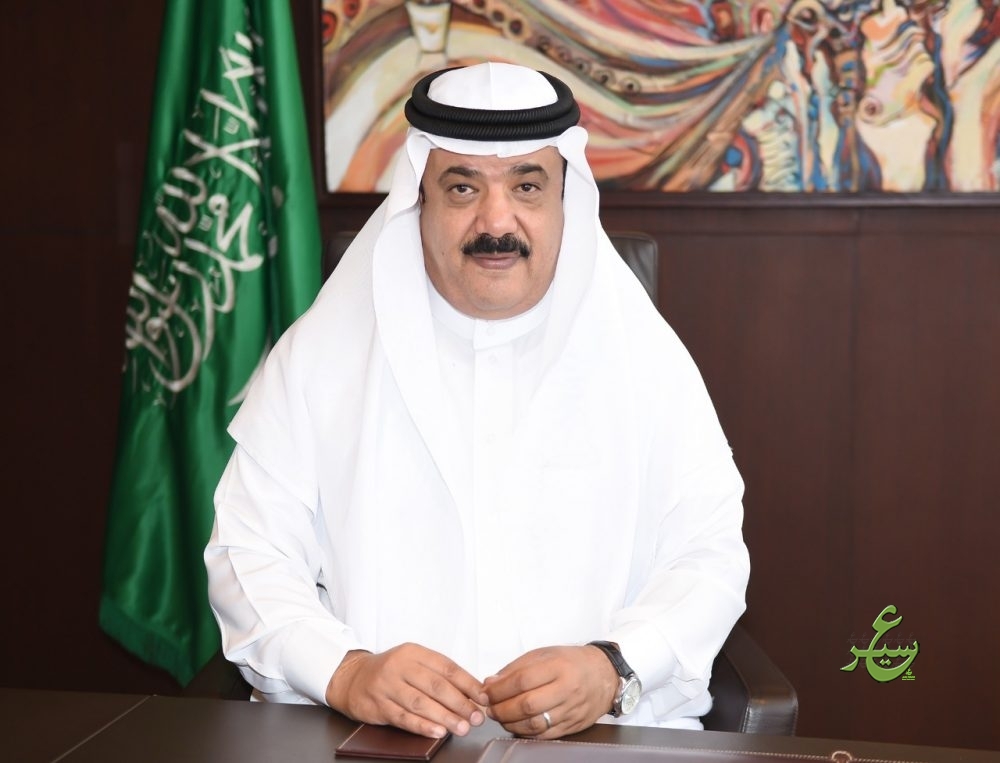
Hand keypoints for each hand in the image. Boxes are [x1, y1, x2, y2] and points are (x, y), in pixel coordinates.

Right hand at [325, 643, 488, 738]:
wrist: (352, 678)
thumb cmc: (391, 672)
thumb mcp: (414, 663)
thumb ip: (439, 675)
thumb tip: (473, 693)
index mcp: (414, 653)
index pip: (447, 668)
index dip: (468, 684)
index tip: (484, 698)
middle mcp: (400, 666)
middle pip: (436, 686)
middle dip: (460, 703)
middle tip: (477, 717)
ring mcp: (387, 686)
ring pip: (420, 703)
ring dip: (445, 717)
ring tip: (462, 728)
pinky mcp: (378, 705)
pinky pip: (403, 717)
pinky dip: (422, 726)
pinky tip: (437, 731)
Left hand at [483, 645, 618, 738]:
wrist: (604, 674)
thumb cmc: (572, 661)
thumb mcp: (544, 654)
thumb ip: (516, 668)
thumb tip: (491, 683)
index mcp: (558, 666)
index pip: (522, 680)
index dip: (499, 689)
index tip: (486, 692)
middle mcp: (567, 688)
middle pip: (527, 704)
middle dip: (502, 709)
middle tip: (490, 708)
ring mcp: (571, 709)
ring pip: (536, 723)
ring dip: (511, 723)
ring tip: (501, 717)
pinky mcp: (574, 725)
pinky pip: (546, 734)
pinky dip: (526, 733)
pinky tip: (517, 726)